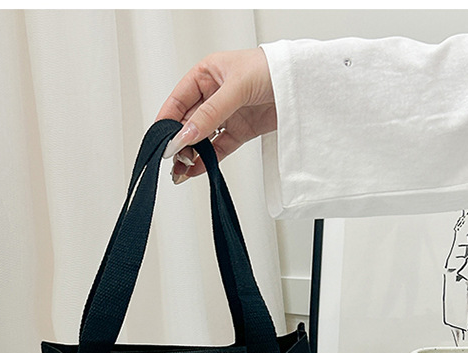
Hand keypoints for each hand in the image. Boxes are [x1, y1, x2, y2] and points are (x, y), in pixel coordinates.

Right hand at [155, 48, 276, 182]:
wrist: (305, 83)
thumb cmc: (274, 68)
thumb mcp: (237, 86)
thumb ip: (211, 113)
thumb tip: (187, 133)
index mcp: (207, 74)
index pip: (178, 100)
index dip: (168, 120)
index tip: (162, 139)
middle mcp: (214, 95)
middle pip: (188, 123)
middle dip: (179, 142)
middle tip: (174, 158)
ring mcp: (227, 115)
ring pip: (201, 138)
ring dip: (190, 154)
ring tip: (181, 169)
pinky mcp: (240, 131)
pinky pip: (218, 148)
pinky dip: (207, 160)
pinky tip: (196, 169)